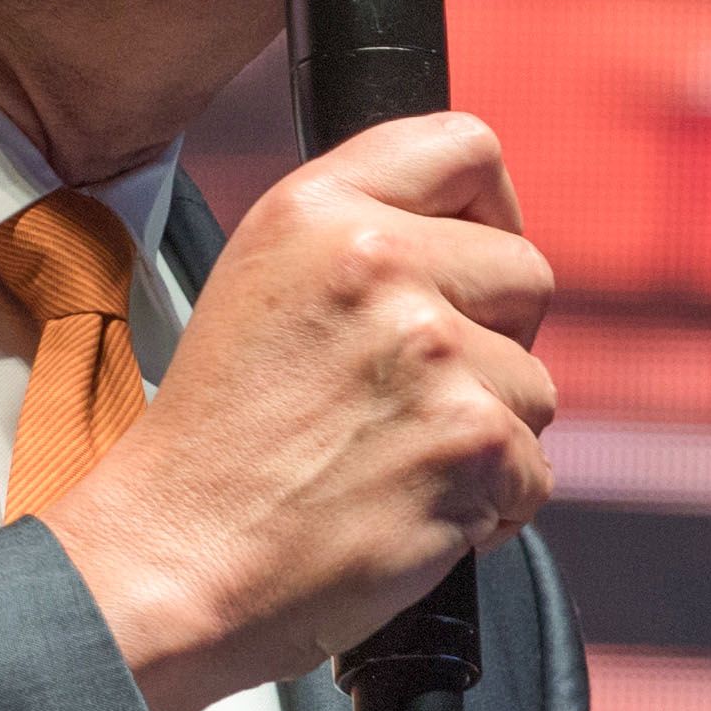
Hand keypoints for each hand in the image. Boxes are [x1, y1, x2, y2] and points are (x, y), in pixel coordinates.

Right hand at [35, 112, 555, 710]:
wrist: (174, 563)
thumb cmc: (213, 448)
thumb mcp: (259, 288)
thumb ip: (360, 241)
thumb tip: (474, 240)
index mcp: (317, 209)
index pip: (466, 147)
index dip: (491, 212)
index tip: (475, 265)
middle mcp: (379, 262)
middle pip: (526, 273)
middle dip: (495, 341)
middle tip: (414, 395)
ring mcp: (432, 351)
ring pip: (536, 384)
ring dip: (487, 435)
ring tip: (391, 462)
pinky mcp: (470, 439)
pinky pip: (534, 469)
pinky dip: (488, 507)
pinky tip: (406, 510)